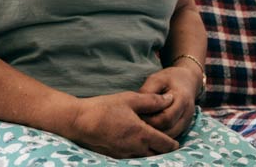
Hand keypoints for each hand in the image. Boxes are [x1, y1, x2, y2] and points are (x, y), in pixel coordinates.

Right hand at [65, 92, 180, 157]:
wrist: (79, 122)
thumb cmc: (105, 107)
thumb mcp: (130, 99)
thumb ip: (153, 101)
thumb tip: (170, 98)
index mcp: (142, 134)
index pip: (166, 145)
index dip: (174, 144)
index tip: (177, 141)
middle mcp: (135, 148)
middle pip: (157, 155)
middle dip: (163, 149)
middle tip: (167, 142)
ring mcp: (124, 154)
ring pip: (144, 157)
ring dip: (151, 151)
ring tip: (152, 143)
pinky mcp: (115, 156)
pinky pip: (132, 157)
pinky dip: (138, 152)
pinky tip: (136, 144)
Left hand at [138, 66, 200, 137]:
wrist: (187, 79)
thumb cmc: (169, 79)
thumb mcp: (156, 79)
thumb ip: (147, 92)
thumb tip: (136, 108)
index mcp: (182, 99)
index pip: (166, 118)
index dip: (150, 120)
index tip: (136, 116)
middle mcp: (187, 113)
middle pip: (169, 130)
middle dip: (151, 129)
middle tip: (136, 124)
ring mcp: (187, 121)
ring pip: (171, 136)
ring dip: (156, 135)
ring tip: (142, 127)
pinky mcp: (184, 126)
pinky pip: (172, 135)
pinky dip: (161, 135)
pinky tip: (149, 129)